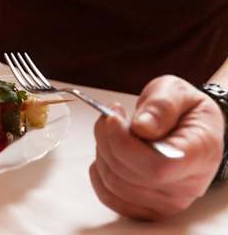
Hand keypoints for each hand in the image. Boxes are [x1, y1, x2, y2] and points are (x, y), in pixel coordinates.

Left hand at [90, 75, 224, 220]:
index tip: (112, 118)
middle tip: (110, 116)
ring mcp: (168, 201)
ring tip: (112, 131)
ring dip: (102, 153)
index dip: (124, 144)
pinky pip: (110, 197)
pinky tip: (106, 154)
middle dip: (108, 140)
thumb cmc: (184, 111)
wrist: (190, 130)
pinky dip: (99, 173)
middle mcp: (187, 186)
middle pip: (130, 174)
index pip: (157, 166)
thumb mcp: (177, 92)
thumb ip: (161, 106)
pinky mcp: (149, 208)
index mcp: (200, 155)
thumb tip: (143, 127)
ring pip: (115, 184)